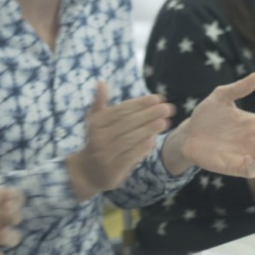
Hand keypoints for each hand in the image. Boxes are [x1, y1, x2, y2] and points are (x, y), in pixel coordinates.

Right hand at [67, 82, 174, 200]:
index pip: (121, 110)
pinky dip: (142, 148)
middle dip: (149, 114)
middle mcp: (99, 138)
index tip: (157, 97)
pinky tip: (153, 141)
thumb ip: (100, 102)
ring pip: (130, 139)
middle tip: (167, 108)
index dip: (140, 103)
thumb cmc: (97, 141)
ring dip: (149, 130)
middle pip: (127, 123)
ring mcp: (105, 154)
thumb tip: (101, 82)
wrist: (87, 172)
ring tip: (165, 122)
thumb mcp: (95, 122)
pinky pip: (130, 156)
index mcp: (96, 123)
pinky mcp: (113, 169)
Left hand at [171, 73, 254, 178]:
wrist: (187, 133)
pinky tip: (247, 159)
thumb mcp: (220, 97)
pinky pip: (251, 171)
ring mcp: (245, 153)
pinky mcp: (233, 165)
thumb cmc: (206, 114)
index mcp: (254, 122)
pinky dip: (253, 168)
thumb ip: (238, 88)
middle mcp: (253, 139)